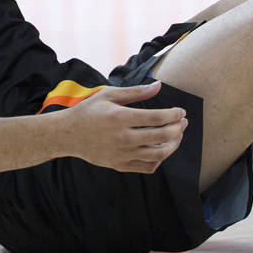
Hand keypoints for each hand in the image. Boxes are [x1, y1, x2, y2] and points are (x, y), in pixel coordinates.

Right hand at [64, 80, 187, 173]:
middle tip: (184, 122)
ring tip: (177, 135)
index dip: (173, 115)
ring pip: (159, 154)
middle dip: (178, 129)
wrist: (69, 134)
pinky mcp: (121, 166)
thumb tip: (159, 85)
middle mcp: (124, 138)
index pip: (157, 118)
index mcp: (120, 118)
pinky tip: (162, 148)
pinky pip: (148, 167)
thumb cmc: (90, 110)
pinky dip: (160, 159)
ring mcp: (123, 154)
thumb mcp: (109, 95)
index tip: (181, 112)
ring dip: (173, 144)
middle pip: (162, 136)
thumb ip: (136, 91)